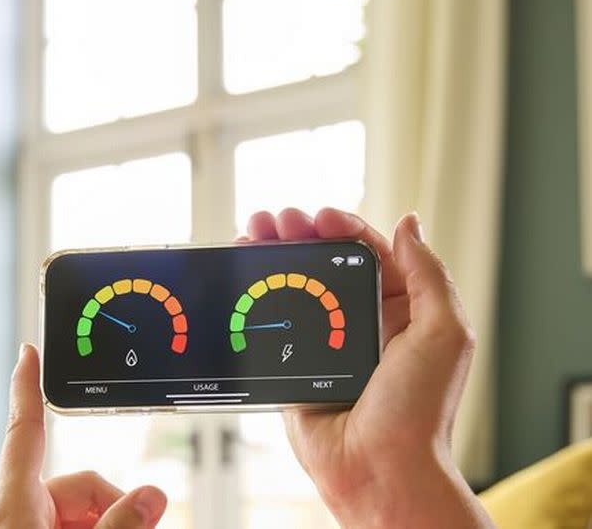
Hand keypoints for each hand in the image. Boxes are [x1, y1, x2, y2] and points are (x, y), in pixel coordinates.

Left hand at [0, 344, 167, 528]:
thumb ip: (119, 522)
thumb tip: (151, 497)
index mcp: (11, 501)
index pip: (24, 429)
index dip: (27, 387)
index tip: (27, 353)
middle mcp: (8, 510)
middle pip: (74, 482)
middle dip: (109, 506)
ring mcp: (11, 527)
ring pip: (73, 508)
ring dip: (101, 523)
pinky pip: (59, 523)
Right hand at [244, 208, 494, 528]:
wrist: (380, 470)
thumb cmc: (420, 411)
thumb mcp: (443, 332)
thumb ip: (427, 275)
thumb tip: (409, 223)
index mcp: (402, 309)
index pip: (368, 252)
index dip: (342, 227)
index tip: (318, 217)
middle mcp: (363, 321)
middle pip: (325, 263)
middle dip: (298, 235)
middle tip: (274, 221)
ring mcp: (326, 342)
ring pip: (295, 287)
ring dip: (273, 257)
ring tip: (251, 233)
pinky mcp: (295, 364)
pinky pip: (274, 323)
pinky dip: (257, 296)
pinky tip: (244, 274)